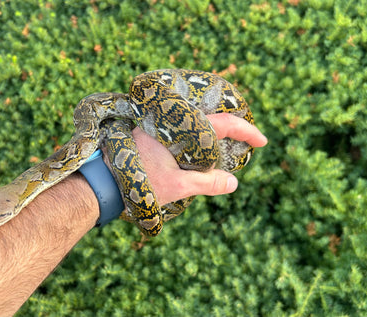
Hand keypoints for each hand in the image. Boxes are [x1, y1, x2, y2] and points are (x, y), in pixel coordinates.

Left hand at [131, 113, 267, 204]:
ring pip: (194, 124)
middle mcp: (169, 121)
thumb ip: (207, 183)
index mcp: (179, 128)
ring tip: (227, 149)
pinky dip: (196, 139)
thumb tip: (233, 182)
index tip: (262, 141)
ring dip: (213, 134)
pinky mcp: (151, 134)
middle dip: (231, 128)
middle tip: (246, 142)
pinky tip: (199, 154)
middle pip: (209, 118)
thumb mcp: (178, 186)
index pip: (221, 123)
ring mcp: (159, 126)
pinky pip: (181, 132)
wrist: (104, 181)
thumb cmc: (140, 182)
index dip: (245, 131)